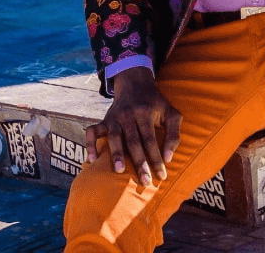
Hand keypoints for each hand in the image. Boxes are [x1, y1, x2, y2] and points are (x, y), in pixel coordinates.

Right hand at [85, 67, 181, 186]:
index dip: (156, 158)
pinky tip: (91, 159)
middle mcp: (128, 114)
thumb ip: (174, 135)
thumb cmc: (156, 103)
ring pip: (114, 137)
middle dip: (139, 162)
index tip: (161, 175)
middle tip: (145, 181)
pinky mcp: (104, 119)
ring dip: (116, 154)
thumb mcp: (171, 113)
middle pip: (133, 141)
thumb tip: (168, 158)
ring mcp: (114, 117)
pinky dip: (90, 144)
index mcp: (145, 112)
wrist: (135, 83)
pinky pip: (92, 131)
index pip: (151, 139)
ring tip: (119, 171)